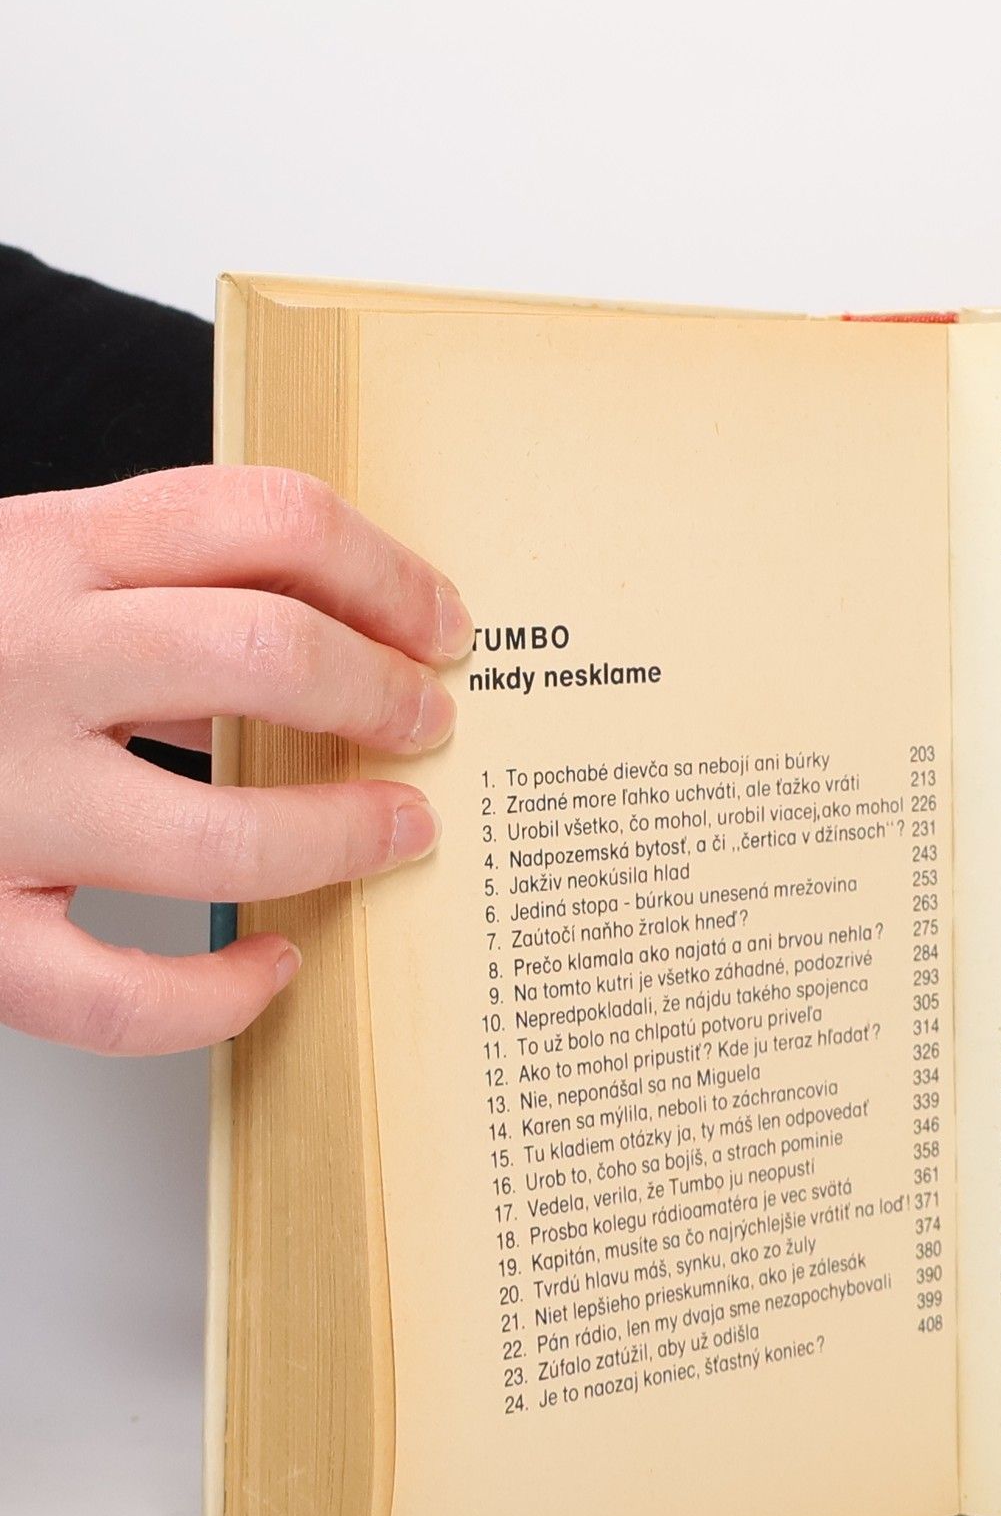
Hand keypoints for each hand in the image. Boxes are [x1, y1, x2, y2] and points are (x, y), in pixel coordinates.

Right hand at [0, 466, 470, 1055]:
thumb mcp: (27, 577)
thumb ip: (156, 594)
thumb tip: (348, 645)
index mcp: (45, 551)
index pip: (266, 519)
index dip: (388, 575)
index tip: (443, 626)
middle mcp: (22, 662)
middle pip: (267, 655)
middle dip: (384, 695)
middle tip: (430, 726)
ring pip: (221, 839)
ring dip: (344, 838)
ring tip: (401, 834)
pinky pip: (125, 996)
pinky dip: (222, 994)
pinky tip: (276, 961)